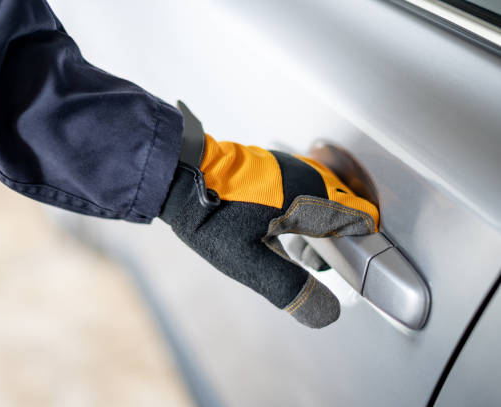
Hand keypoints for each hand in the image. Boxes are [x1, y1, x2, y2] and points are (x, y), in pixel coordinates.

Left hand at [160, 104, 377, 327]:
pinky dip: (302, 211)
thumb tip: (326, 313)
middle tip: (309, 261)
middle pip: (345, 209)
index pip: (360, 220)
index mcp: (309, 197)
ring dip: (317, 226)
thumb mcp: (247, 261)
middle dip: (335, 239)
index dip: (358, 248)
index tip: (346, 268)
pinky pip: (304, 189)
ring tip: (292, 247)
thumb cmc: (208, 215)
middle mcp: (306, 175)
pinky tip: (276, 228)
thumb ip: (289, 286)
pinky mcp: (274, 165)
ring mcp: (290, 166)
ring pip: (324, 198)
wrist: (178, 174)